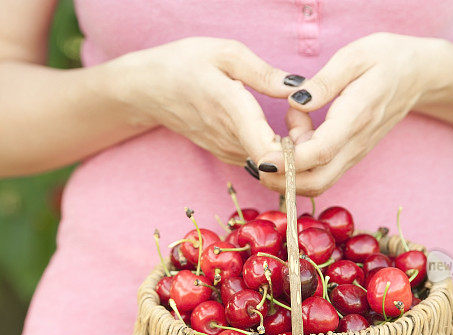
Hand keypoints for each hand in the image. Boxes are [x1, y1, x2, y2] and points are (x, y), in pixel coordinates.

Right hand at [116, 37, 296, 165]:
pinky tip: (280, 128)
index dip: (295, 152)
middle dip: (302, 145)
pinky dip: (277, 150)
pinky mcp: (228, 156)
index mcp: (232, 109)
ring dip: (291, 148)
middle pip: (278, 162)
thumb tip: (299, 88)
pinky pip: (262, 160)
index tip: (304, 127)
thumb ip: (264, 73)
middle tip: (304, 117)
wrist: (148, 90)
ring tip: (295, 120)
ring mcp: (228, 151)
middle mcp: (230, 139)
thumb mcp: (225, 53)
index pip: (268, 153)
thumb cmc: (185, 64)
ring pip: (272, 164)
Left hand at [256, 33, 447, 195]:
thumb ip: (324, 82)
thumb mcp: (354, 56)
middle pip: (317, 182)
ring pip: (319, 181)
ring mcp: (355, 153)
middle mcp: (356, 143)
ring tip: (285, 127)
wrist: (419, 75)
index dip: (289, 162)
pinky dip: (301, 161)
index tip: (262, 159)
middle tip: (256, 159)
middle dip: (282, 180)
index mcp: (356, 117)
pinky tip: (296, 129)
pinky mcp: (351, 154)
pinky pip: (323, 170)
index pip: (321, 152)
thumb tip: (294, 101)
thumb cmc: (386, 59)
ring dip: (290, 169)